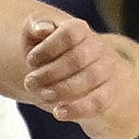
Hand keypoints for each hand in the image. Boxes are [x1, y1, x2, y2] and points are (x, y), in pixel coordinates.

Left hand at [21, 15, 132, 129]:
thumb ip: (35, 25)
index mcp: (80, 29)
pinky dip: (78, 109)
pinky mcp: (108, 92)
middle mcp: (98, 47)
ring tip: (42, 95)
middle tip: (30, 82)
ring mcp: (106, 70)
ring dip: (61, 90)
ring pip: (90, 78)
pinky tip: (58, 113)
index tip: (31, 60)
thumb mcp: (35, 35)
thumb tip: (43, 28)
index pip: (70, 33)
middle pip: (78, 58)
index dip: (48, 48)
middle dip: (49, 73)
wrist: (73, 69)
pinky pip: (99, 102)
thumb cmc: (49, 50)